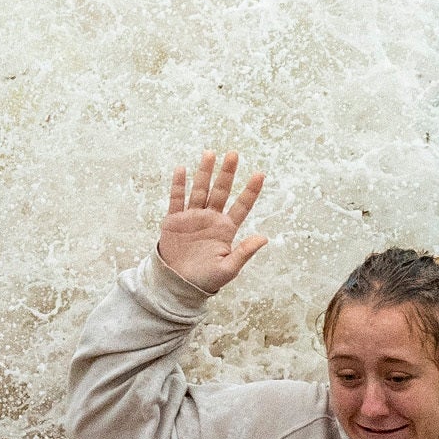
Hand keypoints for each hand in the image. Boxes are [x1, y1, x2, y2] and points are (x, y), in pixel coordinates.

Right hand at [157, 153, 271, 295]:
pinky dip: (178, 185)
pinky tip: (182, 170)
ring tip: (210, 154)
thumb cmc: (206, 279)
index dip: (250, 191)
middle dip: (227, 173)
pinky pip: (176, 199)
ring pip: (200, 190)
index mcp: (226, 230)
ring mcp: (192, 217)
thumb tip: (264, 238)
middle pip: (221, 191)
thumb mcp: (228, 269)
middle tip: (233, 154)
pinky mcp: (174, 220)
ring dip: (204, 172)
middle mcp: (210, 219)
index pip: (241, 206)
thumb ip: (244, 252)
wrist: (178, 285)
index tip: (260, 174)